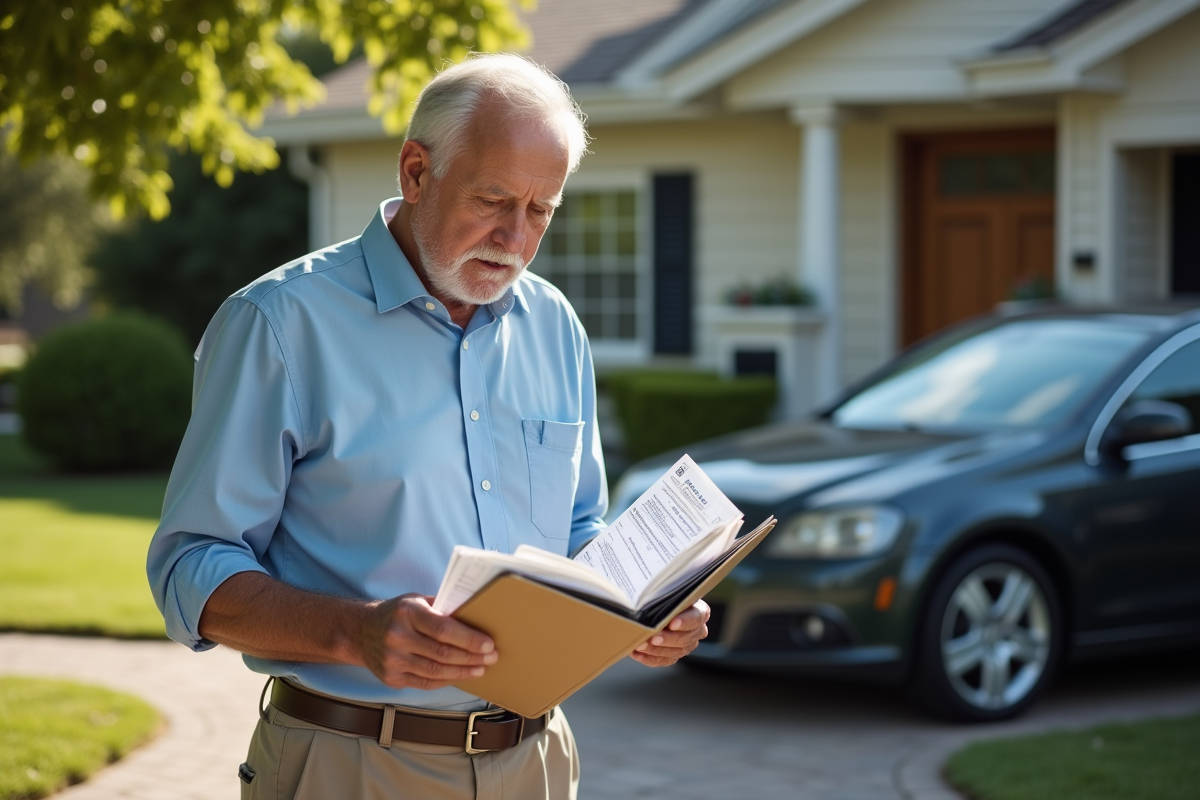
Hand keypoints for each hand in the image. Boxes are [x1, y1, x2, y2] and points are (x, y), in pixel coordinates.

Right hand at [360, 594, 496, 689]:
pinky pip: (425, 683)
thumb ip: (442, 608)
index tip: (489, 644)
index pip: (443, 629)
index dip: (469, 639)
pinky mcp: (391, 678)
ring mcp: (392, 660)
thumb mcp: (417, 601)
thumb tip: (476, 615)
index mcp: (407, 612)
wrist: (361, 632)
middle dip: (471, 657)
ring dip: (463, 672)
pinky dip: (446, 680)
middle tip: (491, 657)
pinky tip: (460, 675)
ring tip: (480, 668)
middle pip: (442, 653)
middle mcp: (397, 636)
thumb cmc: (397, 613)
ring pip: (435, 671)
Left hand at [631, 599, 709, 667]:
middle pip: (686, 638)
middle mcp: (697, 630)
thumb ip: (664, 593)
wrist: (655, 606)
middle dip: (667, 639)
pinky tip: (636, 653)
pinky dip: (648, 658)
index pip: (697, 617)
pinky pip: (663, 660)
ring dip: (656, 650)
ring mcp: (687, 645)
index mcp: (700, 611)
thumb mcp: (666, 589)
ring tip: (640, 645)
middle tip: (652, 637)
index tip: (672, 623)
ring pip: (675, 652)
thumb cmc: (662, 594)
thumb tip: (650, 597)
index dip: (685, 621)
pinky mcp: (674, 655)